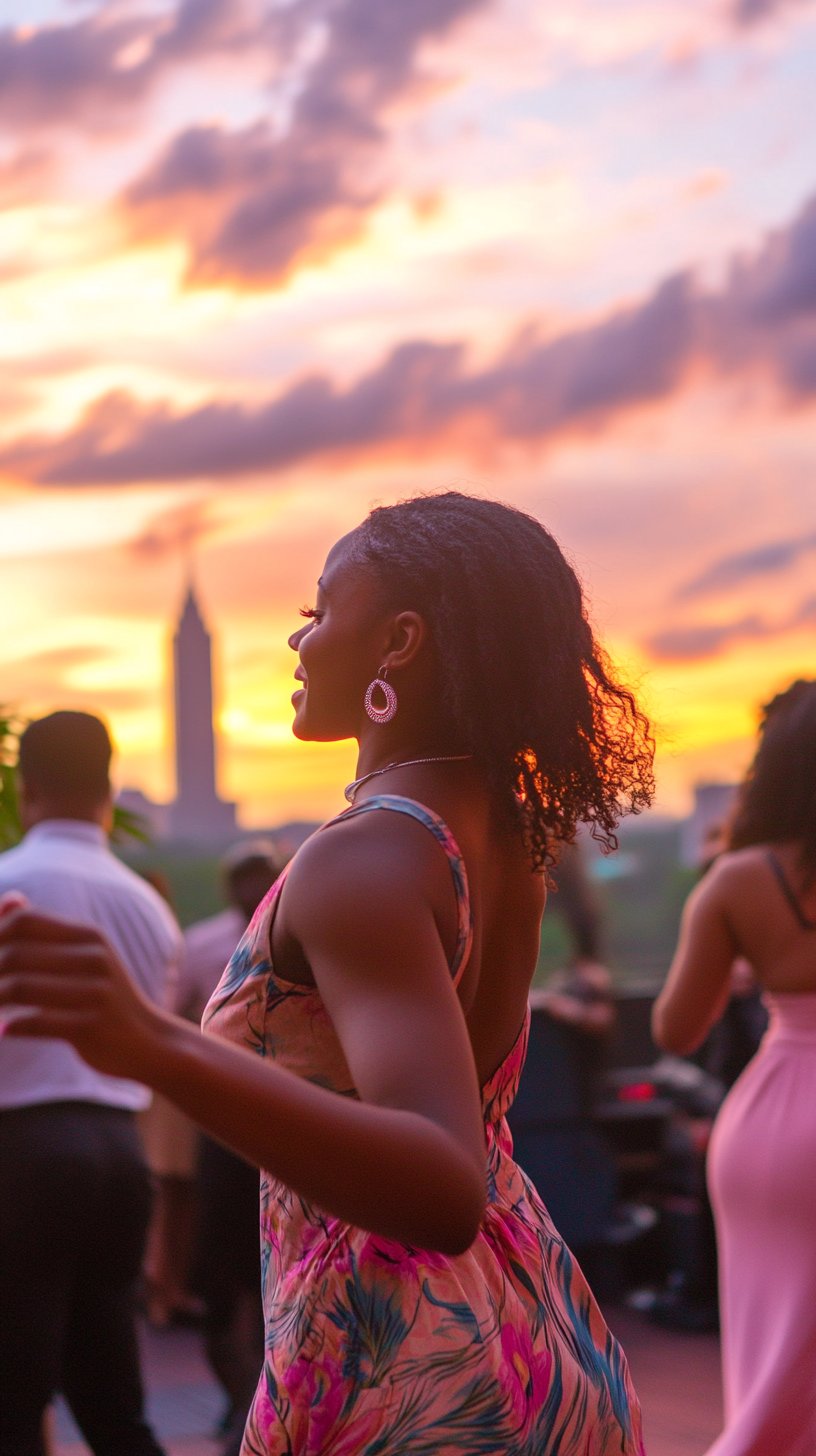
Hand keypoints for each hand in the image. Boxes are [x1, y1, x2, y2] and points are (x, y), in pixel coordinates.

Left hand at [0, 906, 163, 1077]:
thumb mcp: (84, 955)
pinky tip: (4, 1031)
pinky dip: (13, 1027)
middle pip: (16, 954)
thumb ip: (45, 930)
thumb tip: (9, 900)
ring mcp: (96, 992)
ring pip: (21, 988)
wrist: (148, 1040)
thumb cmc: (102, 995)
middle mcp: (95, 957)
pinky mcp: (92, 1026)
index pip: (24, 921)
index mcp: (89, 936)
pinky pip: (38, 1022)